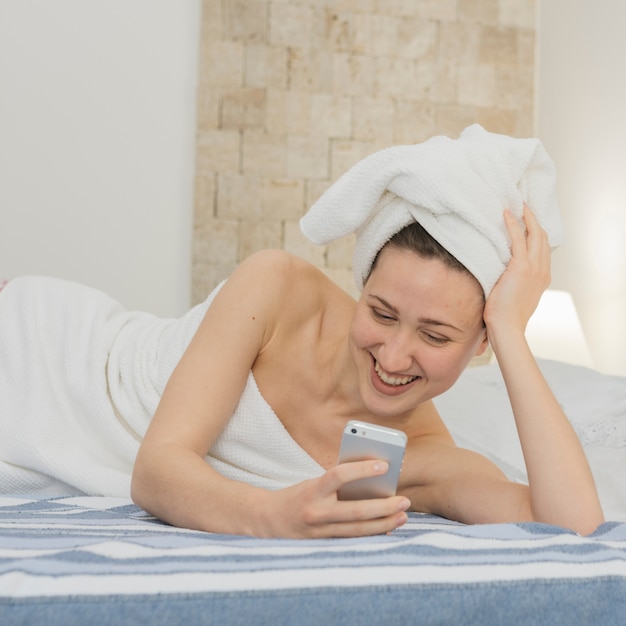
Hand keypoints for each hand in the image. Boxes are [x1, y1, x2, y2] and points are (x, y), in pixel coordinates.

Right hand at [268, 461, 409, 538]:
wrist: (267, 521)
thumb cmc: (296, 496)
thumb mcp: (312, 484)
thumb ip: (336, 484)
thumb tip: (370, 482)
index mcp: (312, 490)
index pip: (339, 476)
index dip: (361, 470)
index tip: (384, 465)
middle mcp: (316, 512)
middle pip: (356, 511)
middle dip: (383, 507)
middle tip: (404, 500)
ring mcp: (320, 532)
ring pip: (358, 530)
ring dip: (383, 524)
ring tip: (402, 516)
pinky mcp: (324, 544)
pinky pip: (352, 540)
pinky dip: (371, 534)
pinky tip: (387, 529)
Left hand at [483, 206, 550, 335]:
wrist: (507, 327)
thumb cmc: (506, 317)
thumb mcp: (515, 296)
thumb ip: (515, 282)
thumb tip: (503, 276)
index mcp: (543, 277)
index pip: (543, 248)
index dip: (538, 232)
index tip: (530, 221)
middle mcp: (542, 270)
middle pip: (542, 237)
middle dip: (534, 219)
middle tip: (525, 206)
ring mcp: (534, 268)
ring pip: (534, 235)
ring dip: (526, 217)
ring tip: (517, 205)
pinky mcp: (521, 267)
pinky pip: (518, 239)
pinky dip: (513, 224)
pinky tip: (506, 214)